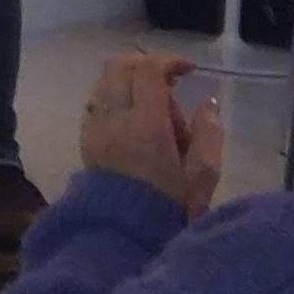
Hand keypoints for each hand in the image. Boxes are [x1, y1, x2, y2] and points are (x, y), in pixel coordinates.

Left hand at [78, 51, 223, 216]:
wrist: (123, 232)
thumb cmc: (170, 206)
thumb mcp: (202, 175)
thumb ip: (208, 133)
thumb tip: (207, 102)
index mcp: (146, 124)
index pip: (148, 70)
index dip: (169, 61)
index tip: (188, 70)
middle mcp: (114, 117)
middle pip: (119, 66)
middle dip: (147, 65)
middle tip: (171, 83)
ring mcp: (95, 126)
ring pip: (105, 81)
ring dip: (130, 81)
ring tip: (156, 109)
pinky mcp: (85, 137)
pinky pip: (97, 100)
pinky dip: (116, 96)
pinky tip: (136, 120)